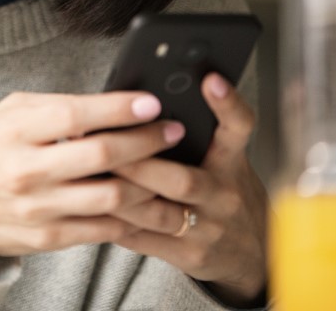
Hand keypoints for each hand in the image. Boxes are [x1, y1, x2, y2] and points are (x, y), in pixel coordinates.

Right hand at [0, 91, 185, 262]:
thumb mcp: (6, 113)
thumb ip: (54, 106)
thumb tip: (111, 102)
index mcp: (13, 131)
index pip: (74, 116)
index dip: (118, 109)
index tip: (150, 103)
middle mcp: (25, 170)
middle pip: (101, 156)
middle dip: (146, 142)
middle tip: (171, 131)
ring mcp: (37, 208)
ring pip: (111, 197)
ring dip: (149, 182)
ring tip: (168, 167)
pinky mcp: (47, 237)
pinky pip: (103, 228)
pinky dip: (131, 214)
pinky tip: (145, 199)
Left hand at [111, 74, 269, 305]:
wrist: (252, 254)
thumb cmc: (223, 194)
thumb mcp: (223, 162)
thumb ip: (194, 137)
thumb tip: (140, 102)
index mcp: (232, 163)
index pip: (238, 129)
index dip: (227, 104)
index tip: (210, 80)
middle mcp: (224, 196)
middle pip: (181, 179)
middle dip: (136, 163)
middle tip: (99, 143)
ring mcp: (208, 229)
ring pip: (156, 213)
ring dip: (116, 194)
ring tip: (82, 175)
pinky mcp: (189, 255)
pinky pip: (143, 239)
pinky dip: (112, 223)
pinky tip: (88, 207)